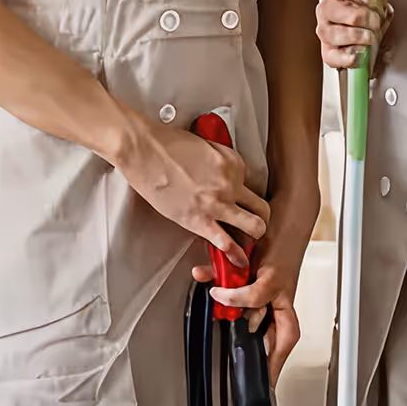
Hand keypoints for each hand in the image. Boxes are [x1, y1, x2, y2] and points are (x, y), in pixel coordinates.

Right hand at [118, 119, 269, 265]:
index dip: (243, 193)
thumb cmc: (168, 144)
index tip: (238, 200)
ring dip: (253, 236)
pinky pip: (225, 242)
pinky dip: (233, 254)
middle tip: (254, 225)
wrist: (145, 151)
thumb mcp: (207, 145)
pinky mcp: (198, 220)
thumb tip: (222, 173)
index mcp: (234, 163)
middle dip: (261, 219)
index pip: (251, 183)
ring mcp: (217, 204)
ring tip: (248, 242)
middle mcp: (231, 184)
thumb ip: (220, 160)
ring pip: (254, 227)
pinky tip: (237, 261)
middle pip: (262, 209)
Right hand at [192, 187, 318, 383]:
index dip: (277, 360)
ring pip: (269, 317)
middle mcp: (283, 296)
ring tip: (221, 310)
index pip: (283, 335)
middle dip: (273, 358)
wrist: (291, 210)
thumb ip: (228, 279)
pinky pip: (256, 293)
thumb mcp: (248, 264)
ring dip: (243, 318)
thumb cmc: (271, 236)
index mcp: (279, 298)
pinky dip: (237, 295)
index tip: (267, 384)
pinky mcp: (276, 272)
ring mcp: (282, 285)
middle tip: (262, 377)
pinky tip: (220, 291)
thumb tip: (209, 284)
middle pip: (287, 335)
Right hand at [317, 0, 387, 73]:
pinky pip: (332, 56)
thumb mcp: (374, 0)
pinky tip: (359, 54)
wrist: (366, 42)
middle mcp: (326, 12)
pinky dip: (348, 57)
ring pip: (336, 33)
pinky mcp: (327, 52)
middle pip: (339, 11)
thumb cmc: (366, 18)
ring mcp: (325, 32)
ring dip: (359, 36)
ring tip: (370, 38)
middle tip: (375, 21)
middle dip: (363, 17)